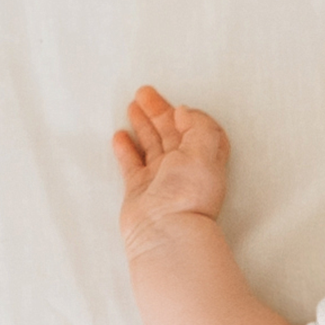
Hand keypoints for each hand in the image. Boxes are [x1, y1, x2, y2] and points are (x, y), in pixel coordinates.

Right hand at [112, 85, 230, 257]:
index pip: (199, 131)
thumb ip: (200, 125)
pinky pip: (132, 164)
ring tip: (131, 106)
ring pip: (151, 145)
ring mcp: (161, 180)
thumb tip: (184, 112)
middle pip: (171, 133)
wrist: (165, 231)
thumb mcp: (205, 150)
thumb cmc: (188, 195)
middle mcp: (184, 170)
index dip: (188, 116)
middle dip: (158, 112)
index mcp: (204, 159)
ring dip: (142, 125)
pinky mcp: (139, 190)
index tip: (176, 105)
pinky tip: (120, 135)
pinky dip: (126, 149)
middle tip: (143, 93)